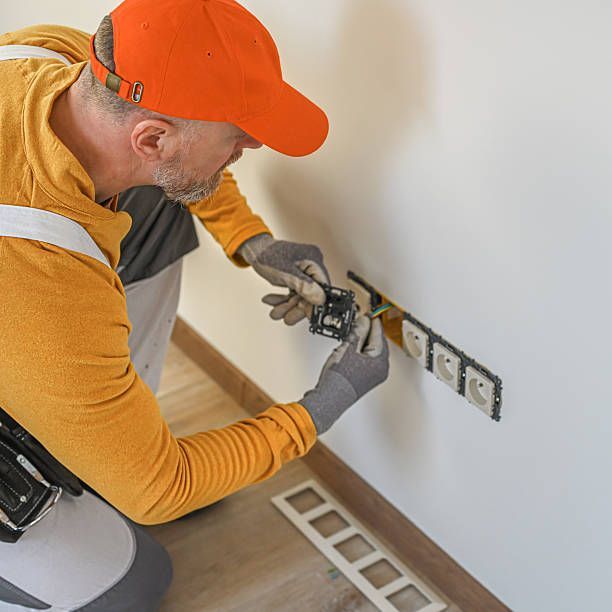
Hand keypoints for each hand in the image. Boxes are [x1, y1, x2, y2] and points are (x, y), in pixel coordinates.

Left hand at [238, 234, 330, 324]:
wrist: (253, 249)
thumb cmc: (266, 254)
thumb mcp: (285, 273)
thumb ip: (304, 287)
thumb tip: (320, 299)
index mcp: (314, 260)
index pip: (323, 287)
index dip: (316, 304)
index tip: (308, 316)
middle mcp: (312, 264)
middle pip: (311, 293)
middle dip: (296, 307)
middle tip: (287, 317)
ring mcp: (304, 270)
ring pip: (301, 295)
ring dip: (288, 305)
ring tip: (276, 312)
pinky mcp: (296, 275)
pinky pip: (294, 291)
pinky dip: (284, 299)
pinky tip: (273, 301)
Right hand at [297, 315, 389, 433]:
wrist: (329, 399)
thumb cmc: (338, 379)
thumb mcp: (348, 348)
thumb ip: (357, 332)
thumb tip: (363, 321)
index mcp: (380, 361)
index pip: (379, 335)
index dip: (372, 322)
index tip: (369, 314)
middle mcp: (381, 369)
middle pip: (377, 343)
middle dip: (368, 332)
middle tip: (361, 321)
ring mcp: (374, 376)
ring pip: (372, 352)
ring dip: (364, 341)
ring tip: (354, 333)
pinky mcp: (365, 380)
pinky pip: (367, 360)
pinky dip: (360, 351)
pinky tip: (351, 348)